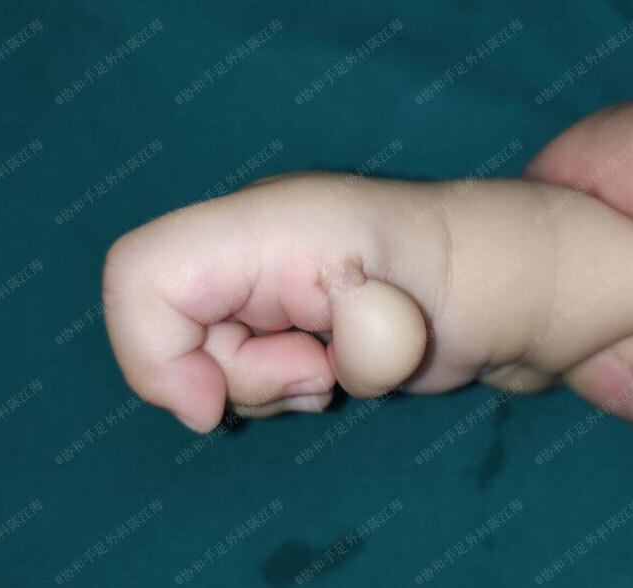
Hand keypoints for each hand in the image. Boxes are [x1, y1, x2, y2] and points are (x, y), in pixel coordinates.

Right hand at [102, 172, 484, 430]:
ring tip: (333, 365)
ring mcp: (257, 280)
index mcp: (260, 226)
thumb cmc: (463, 284)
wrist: (495, 286)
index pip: (137, 275)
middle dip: (240, 379)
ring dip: (266, 387)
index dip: (151, 355)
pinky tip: (330, 367)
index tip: (212, 407)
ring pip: (203, 361)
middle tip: (318, 371)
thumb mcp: (398, 320)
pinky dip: (279, 386)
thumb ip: (319, 356)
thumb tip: (253, 393)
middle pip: (167, 333)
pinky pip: (240, 371)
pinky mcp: (275, 313)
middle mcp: (245, 247)